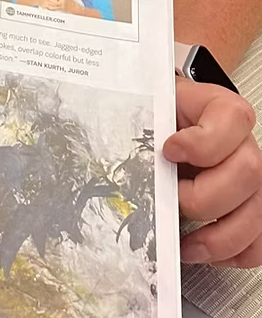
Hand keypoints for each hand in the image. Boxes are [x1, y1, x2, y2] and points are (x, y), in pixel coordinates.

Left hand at [164, 77, 261, 266]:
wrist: (172, 121)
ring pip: (254, 215)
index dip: (202, 141)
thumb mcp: (153, 107)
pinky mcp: (250, 210)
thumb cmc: (164, 115)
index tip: (169, 151)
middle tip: (172, 198)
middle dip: (204, 197)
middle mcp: (244, 145)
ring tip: (184, 243)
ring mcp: (252, 181)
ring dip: (216, 238)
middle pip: (248, 174)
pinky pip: (255, 243)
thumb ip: (146, 121)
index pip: (233, 119)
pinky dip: (229, 254)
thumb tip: (115, 144)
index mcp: (221, 110)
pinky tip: (203, 249)